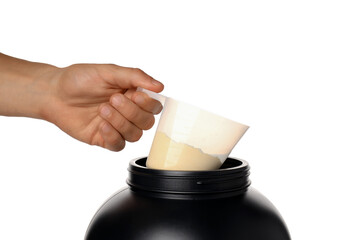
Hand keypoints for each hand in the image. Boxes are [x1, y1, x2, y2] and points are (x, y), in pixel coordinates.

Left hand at [43, 64, 163, 150]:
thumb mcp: (109, 71)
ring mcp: (117, 127)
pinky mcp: (104, 138)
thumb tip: (160, 86)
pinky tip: (101, 124)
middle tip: (112, 99)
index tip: (134, 94)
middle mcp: (128, 112)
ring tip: (102, 109)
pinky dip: (113, 135)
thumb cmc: (80, 79)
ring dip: (120, 122)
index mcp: (133, 95)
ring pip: (135, 135)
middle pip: (147, 122)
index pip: (154, 106)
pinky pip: (119, 145)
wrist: (54, 93)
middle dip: (131, 112)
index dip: (148, 104)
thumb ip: (135, 76)